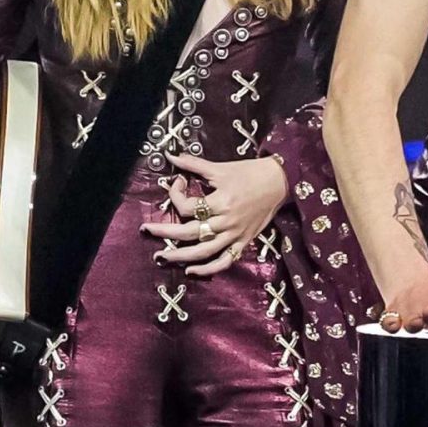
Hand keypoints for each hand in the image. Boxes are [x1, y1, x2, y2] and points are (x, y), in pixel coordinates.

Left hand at [143, 152, 287, 277]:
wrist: (281, 181)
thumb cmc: (251, 172)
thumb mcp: (221, 167)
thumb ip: (195, 164)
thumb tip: (171, 157)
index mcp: (221, 201)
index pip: (187, 206)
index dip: (175, 195)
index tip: (177, 183)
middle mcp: (226, 221)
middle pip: (189, 232)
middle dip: (164, 233)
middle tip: (146, 230)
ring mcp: (235, 234)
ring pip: (203, 251)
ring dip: (180, 256)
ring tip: (161, 257)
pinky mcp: (243, 242)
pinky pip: (224, 261)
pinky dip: (207, 269)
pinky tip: (190, 270)